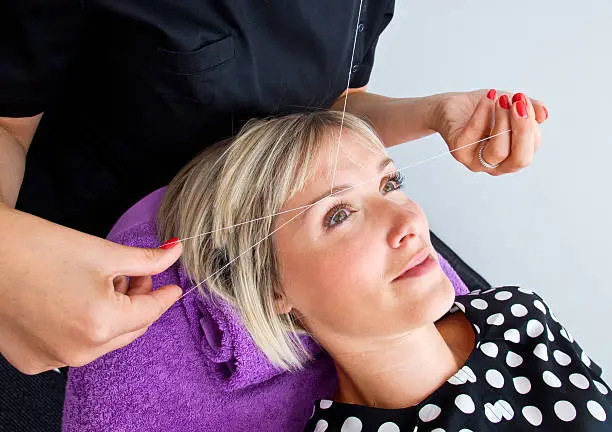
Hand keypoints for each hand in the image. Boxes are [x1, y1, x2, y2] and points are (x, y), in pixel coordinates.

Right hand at [0, 205, 182, 373]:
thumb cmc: (38, 248)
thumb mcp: (103, 253)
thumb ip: (146, 260)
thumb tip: (175, 252)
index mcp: (100, 324)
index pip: (150, 313)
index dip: (164, 296)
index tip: (173, 288)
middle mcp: (78, 352)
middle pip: (129, 330)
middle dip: (139, 303)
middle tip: (137, 277)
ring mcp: (53, 360)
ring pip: (103, 341)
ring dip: (113, 316)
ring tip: (104, 284)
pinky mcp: (32, 360)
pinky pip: (74, 348)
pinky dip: (85, 328)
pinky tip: (78, 300)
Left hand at [432, 89, 547, 174]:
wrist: (453, 107)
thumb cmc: (484, 110)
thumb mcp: (511, 106)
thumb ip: (529, 110)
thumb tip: (544, 114)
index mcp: (512, 157)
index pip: (531, 149)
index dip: (531, 124)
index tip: (523, 100)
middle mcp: (495, 165)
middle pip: (519, 159)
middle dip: (524, 130)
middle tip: (519, 103)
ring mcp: (475, 161)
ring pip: (498, 150)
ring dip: (504, 121)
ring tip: (501, 99)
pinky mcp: (458, 150)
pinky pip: (474, 134)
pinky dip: (483, 112)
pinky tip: (489, 96)